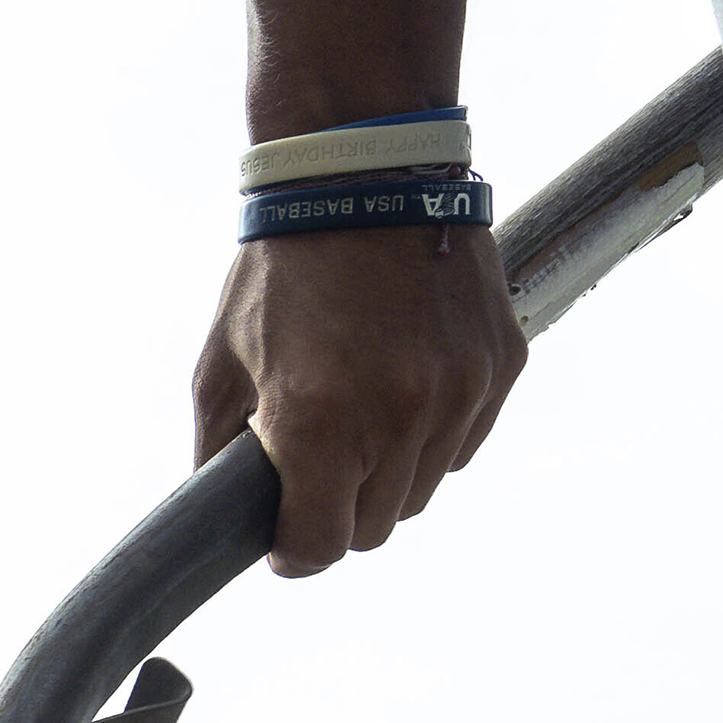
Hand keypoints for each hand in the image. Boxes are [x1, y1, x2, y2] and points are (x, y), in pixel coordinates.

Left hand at [192, 222, 523, 572]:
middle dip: (340, 510)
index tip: (284, 536)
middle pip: (375, 528)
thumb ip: (222, 456)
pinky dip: (432, 433)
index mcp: (319, 420)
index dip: (294, 551)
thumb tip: (230, 519)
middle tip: (316, 465)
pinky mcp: (502, 366)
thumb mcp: (220, 366)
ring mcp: (461, 391)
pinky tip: (401, 381)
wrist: (365, 171)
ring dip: (389, 473)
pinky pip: (464, 443)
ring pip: (423, 490)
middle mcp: (400, 414)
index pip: (321, 546)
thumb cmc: (282, 270)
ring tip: (359, 410)